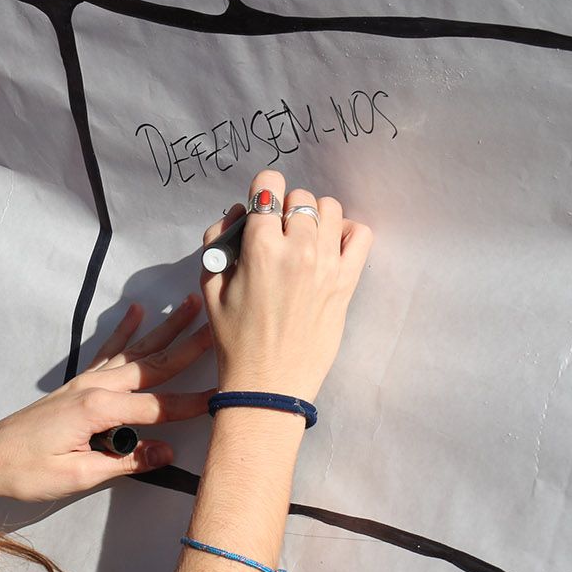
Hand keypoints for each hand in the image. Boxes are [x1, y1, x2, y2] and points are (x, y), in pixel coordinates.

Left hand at [0, 295, 214, 506]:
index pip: (157, 405)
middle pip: (152, 364)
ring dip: (165, 329)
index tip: (226, 396)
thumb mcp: (78, 476)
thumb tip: (165, 452)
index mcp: (97, 410)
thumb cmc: (27, 471)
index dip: (193, 403)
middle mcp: (93, 387)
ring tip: (189, 305)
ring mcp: (84, 382)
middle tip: (220, 325)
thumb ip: (123, 462)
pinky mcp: (76, 384)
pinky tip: (137, 312)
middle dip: (189, 346)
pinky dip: (124, 331)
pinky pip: (107, 352)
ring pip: (135, 351)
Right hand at [202, 170, 371, 401]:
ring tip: (304, 240)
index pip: (269, 187)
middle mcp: (297, 249)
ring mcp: (326, 264)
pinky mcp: (346, 282)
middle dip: (285, 209)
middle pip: (300, 198)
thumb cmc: (235, 340)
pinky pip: (360, 235)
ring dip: (315, 217)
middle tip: (277, 235)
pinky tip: (331, 247)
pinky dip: (348, 232)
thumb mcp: (210, 288)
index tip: (261, 205)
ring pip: (330, 209)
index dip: (262, 191)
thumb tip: (240, 213)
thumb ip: (218, 241)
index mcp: (259, 248)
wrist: (268, 384)